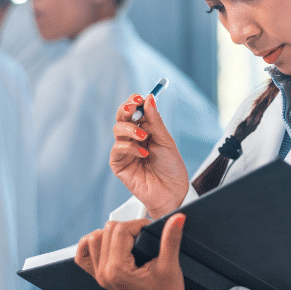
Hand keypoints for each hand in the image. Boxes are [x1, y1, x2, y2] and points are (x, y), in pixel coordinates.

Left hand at [75, 215, 193, 289]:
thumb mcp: (170, 264)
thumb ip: (171, 239)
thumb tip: (177, 218)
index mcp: (118, 271)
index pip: (120, 230)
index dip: (138, 224)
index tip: (149, 229)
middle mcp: (104, 273)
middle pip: (107, 231)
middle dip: (127, 228)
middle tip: (142, 235)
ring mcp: (99, 276)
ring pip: (94, 239)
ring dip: (110, 234)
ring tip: (128, 239)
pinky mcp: (99, 276)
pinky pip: (82, 256)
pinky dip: (92, 245)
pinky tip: (107, 244)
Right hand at [111, 94, 188, 218]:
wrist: (172, 192)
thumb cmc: (171, 168)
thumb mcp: (166, 140)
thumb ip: (155, 121)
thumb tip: (149, 98)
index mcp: (145, 129)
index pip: (135, 110)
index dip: (134, 101)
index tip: (140, 97)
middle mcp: (132, 137)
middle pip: (122, 116)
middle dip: (127, 109)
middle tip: (134, 107)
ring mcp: (125, 150)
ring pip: (118, 129)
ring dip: (130, 129)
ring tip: (144, 137)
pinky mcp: (119, 164)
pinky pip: (118, 148)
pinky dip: (129, 147)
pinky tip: (143, 153)